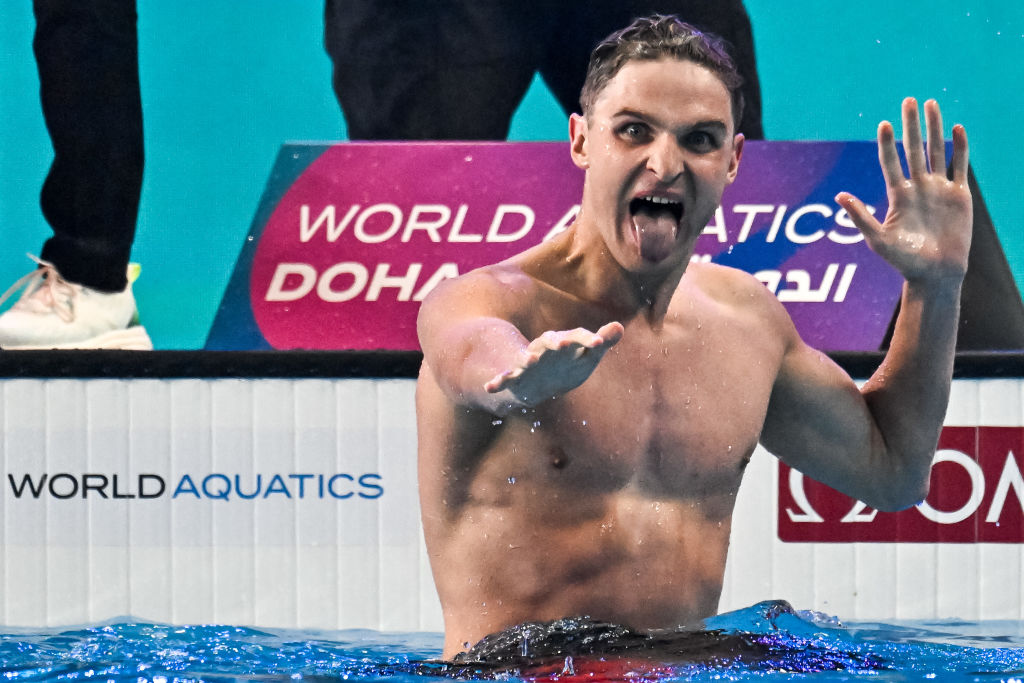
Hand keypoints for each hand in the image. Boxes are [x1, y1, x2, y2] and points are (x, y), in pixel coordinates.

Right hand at [484, 322, 623, 405]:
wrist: (537, 382)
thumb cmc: (566, 366)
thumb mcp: (586, 356)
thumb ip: (601, 342)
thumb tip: (619, 326)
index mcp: (563, 343)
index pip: (577, 337)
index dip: (588, 339)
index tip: (600, 342)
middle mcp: (544, 350)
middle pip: (549, 342)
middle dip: (555, 342)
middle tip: (562, 343)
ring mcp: (527, 363)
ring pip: (526, 359)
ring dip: (527, 359)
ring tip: (529, 360)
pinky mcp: (514, 378)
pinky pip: (504, 378)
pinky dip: (497, 382)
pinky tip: (490, 386)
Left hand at [837, 98, 971, 284]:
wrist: (936, 274)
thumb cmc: (904, 261)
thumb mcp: (878, 239)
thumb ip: (860, 216)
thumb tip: (839, 195)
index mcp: (897, 196)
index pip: (891, 162)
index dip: (887, 143)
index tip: (884, 123)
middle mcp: (918, 188)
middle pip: (913, 149)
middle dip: (911, 125)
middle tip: (909, 100)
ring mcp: (939, 189)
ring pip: (937, 151)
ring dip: (934, 128)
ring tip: (932, 104)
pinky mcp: (959, 195)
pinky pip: (959, 166)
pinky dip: (959, 147)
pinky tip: (956, 128)